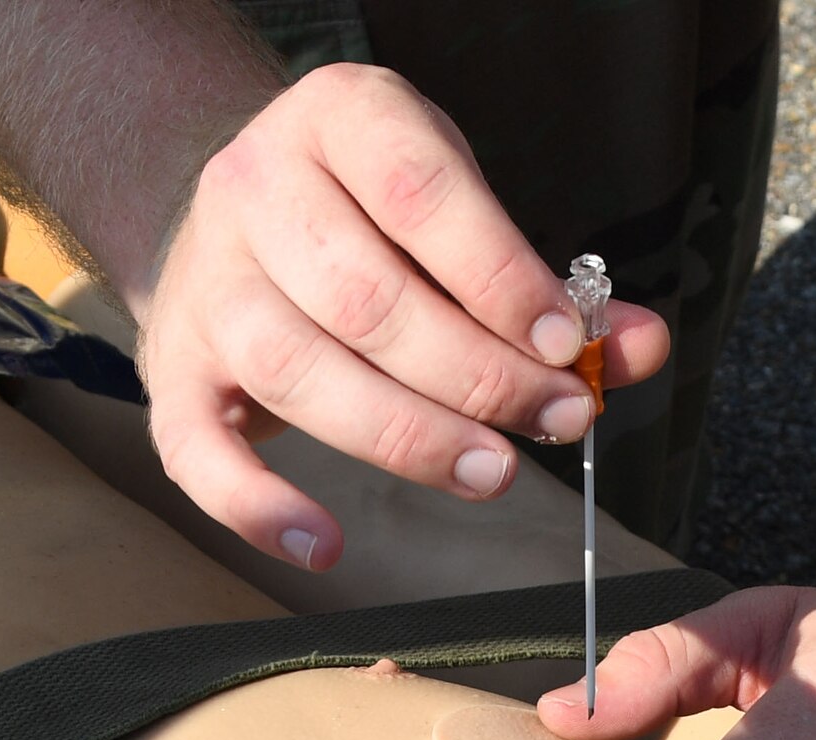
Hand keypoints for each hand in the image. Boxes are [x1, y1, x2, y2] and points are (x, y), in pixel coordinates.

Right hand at [137, 63, 669, 568]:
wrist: (240, 209)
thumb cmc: (383, 218)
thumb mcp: (470, 212)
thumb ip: (557, 288)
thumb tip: (642, 348)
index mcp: (341, 121)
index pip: (419, 196)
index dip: (498, 276)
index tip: (567, 343)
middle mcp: (256, 188)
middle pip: (366, 299)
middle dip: (477, 375)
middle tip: (557, 419)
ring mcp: (207, 281)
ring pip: (296, 369)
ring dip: (406, 435)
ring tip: (492, 471)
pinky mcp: (172, 365)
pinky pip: (195, 446)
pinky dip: (255, 505)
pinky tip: (324, 542)